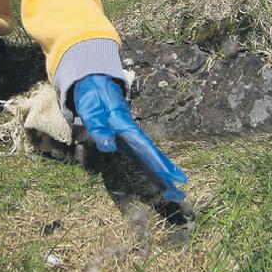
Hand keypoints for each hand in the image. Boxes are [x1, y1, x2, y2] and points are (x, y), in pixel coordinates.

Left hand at [73, 74, 187, 201]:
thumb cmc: (93, 95)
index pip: (145, 147)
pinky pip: (140, 154)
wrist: (93, 80)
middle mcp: (130, 132)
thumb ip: (98, 127)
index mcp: (125, 125)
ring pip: (147, 155)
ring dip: (160, 172)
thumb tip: (108, 147)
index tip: (174, 177)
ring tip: (174, 189)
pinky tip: (158, 176)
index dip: (158, 162)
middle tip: (180, 192)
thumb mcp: (91, 109)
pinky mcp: (124, 138)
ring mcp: (129, 135)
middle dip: (165, 172)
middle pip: (151, 154)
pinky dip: (150, 166)